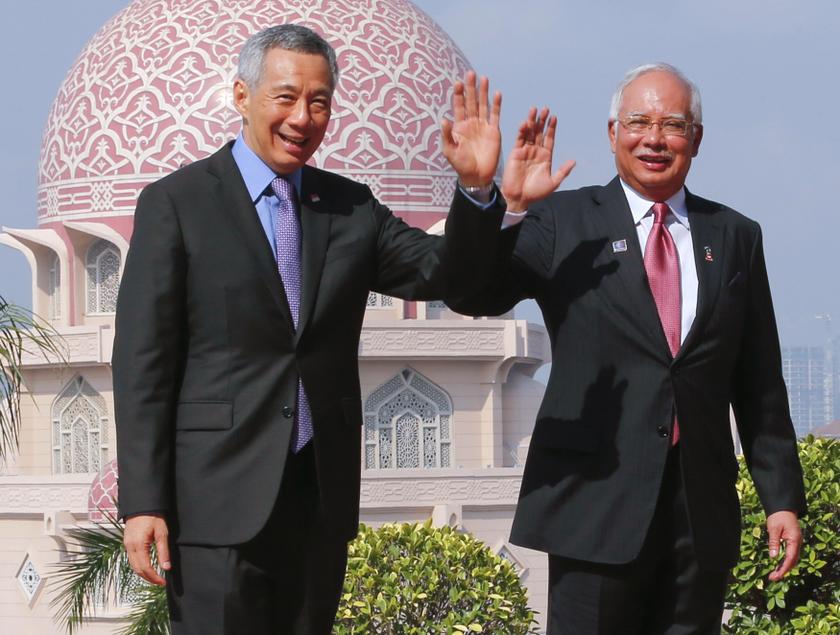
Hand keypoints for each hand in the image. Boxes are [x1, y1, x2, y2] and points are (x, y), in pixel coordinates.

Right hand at [124, 513, 170, 585]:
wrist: (142, 504)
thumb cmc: (153, 516)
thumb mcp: (162, 533)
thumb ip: (163, 551)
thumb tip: (167, 567)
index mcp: (138, 545)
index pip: (145, 568)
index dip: (154, 577)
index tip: (163, 582)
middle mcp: (129, 547)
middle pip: (137, 569)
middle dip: (149, 578)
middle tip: (160, 582)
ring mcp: (126, 544)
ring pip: (133, 565)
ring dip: (143, 573)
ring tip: (155, 577)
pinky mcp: (127, 542)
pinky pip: (131, 559)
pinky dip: (139, 566)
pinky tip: (147, 567)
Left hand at [441, 71, 501, 186]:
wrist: (476, 175)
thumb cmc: (460, 164)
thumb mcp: (449, 150)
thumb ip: (447, 135)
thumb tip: (444, 119)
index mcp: (459, 126)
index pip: (458, 106)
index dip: (458, 94)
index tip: (457, 83)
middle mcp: (471, 122)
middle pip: (471, 101)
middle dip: (470, 88)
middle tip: (470, 73)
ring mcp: (483, 125)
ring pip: (483, 105)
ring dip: (483, 92)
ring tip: (483, 78)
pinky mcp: (494, 131)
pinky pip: (495, 115)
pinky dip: (496, 105)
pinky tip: (497, 94)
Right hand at [501, 107, 574, 211]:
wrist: (519, 198)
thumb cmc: (536, 193)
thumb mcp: (553, 183)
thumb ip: (563, 171)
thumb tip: (574, 161)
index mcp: (545, 157)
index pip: (549, 139)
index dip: (551, 128)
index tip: (554, 117)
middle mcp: (535, 152)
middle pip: (539, 133)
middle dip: (542, 121)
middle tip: (545, 109)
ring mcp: (525, 151)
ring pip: (529, 133)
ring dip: (532, 122)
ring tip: (534, 110)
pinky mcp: (515, 153)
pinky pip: (519, 140)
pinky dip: (522, 131)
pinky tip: (525, 123)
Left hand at [766, 510, 801, 580]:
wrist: (784, 508)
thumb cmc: (778, 516)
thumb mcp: (774, 528)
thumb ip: (774, 542)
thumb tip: (774, 557)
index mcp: (794, 540)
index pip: (790, 558)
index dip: (784, 569)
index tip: (777, 576)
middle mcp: (797, 544)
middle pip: (792, 561)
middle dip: (783, 571)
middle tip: (772, 578)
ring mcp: (795, 543)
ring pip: (791, 559)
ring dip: (784, 568)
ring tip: (774, 575)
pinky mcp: (792, 543)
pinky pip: (790, 555)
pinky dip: (784, 562)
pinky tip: (778, 567)